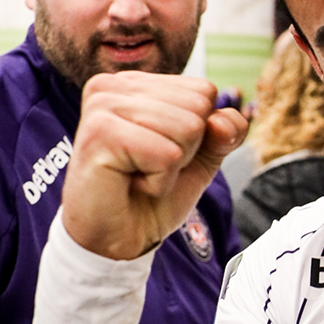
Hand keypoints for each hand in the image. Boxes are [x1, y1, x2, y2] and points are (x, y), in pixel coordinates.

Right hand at [61, 71, 248, 259]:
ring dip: (171, 166)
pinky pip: (167, 154)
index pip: (205, 91)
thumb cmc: (153, 194)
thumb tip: (223, 121)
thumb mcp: (202, 157)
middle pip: (198, 107)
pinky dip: (159, 180)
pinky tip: (129, 182)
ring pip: (187, 129)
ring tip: (138, 174)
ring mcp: (103, 105)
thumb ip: (224, 132)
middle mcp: (114, 85)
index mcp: (137, 83)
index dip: (199, 133)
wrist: (116, 239)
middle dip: (186, 149)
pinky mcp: (100, 133)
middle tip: (148, 167)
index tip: (162, 152)